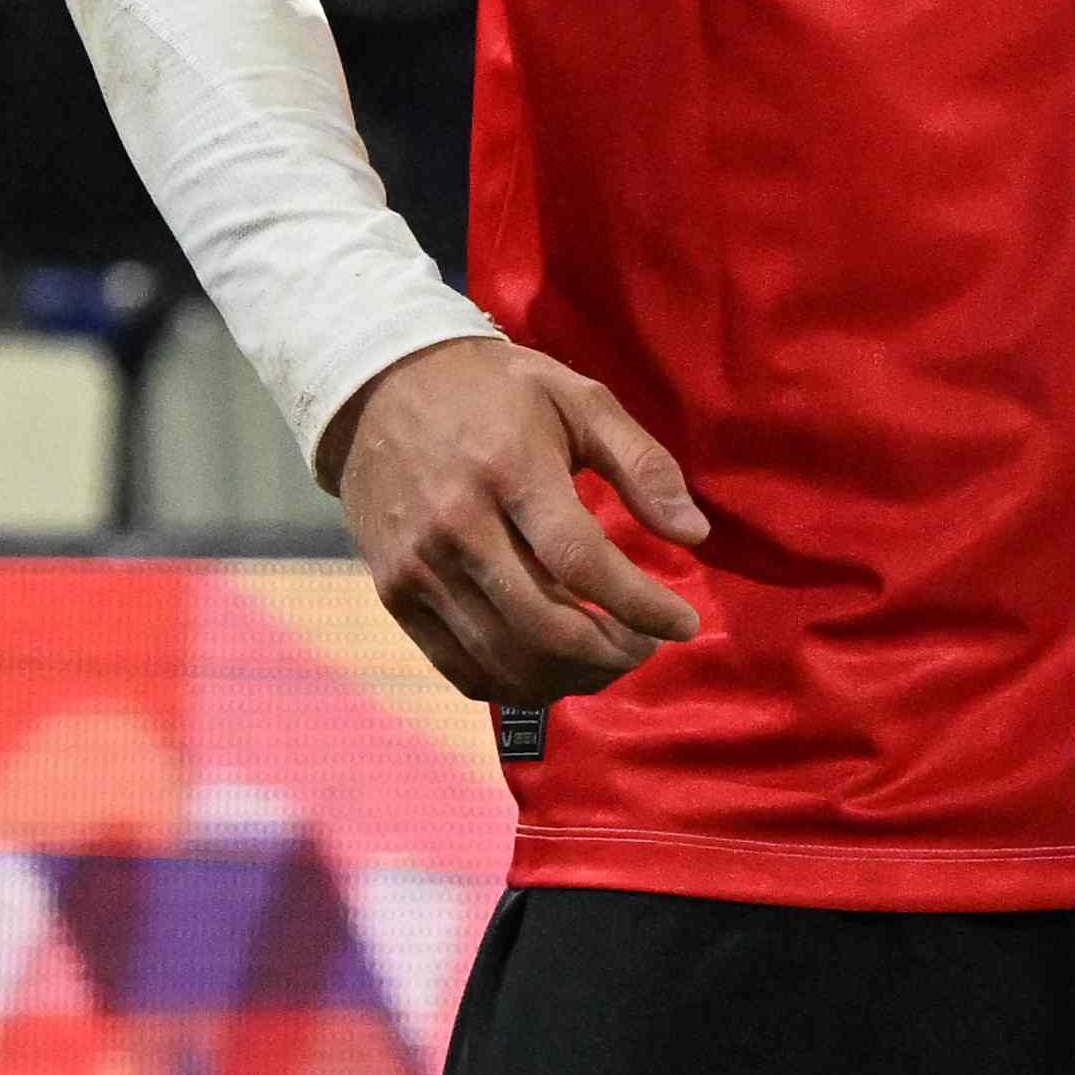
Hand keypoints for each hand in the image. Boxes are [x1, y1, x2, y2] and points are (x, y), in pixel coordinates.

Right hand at [332, 333, 709, 712]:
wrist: (380, 389)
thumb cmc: (495, 390)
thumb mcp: (578, 398)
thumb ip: (642, 463)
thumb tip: (694, 534)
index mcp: (510, 468)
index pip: (583, 561)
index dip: (641, 605)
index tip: (684, 624)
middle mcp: (457, 526)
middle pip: (545, 625)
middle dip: (612, 652)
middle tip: (648, 646)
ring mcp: (419, 568)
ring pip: (505, 659)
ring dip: (572, 677)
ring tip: (611, 658)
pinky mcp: (394, 596)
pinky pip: (462, 668)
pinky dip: (518, 685)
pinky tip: (556, 670)